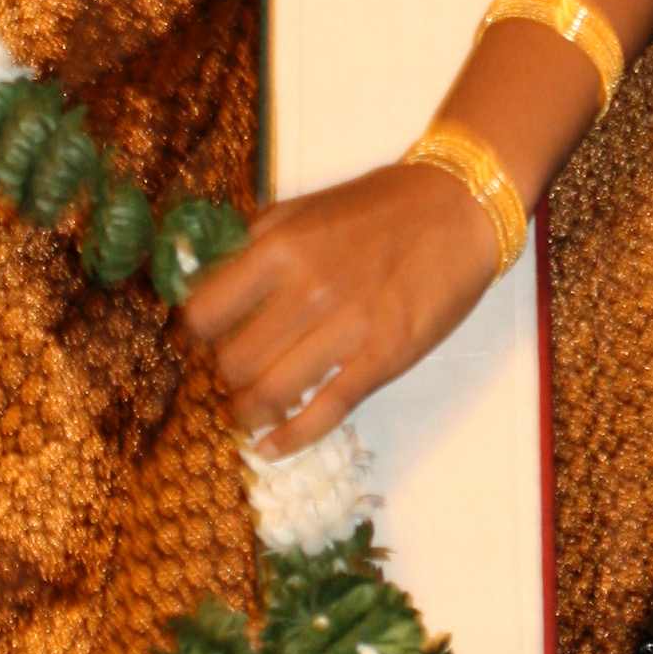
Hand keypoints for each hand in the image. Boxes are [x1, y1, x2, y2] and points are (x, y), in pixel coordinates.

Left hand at [183, 159, 497, 453]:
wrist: (458, 209)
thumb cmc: (379, 206)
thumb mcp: (304, 208)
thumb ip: (253, 242)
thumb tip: (206, 282)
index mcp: (278, 249)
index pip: (205, 313)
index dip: (194, 336)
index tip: (199, 345)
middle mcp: (305, 291)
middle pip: (233, 362)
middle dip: (224, 378)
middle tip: (233, 378)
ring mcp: (346, 329)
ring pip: (270, 393)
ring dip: (248, 412)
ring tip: (248, 412)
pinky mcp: (382, 359)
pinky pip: (325, 412)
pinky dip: (290, 438)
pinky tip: (271, 448)